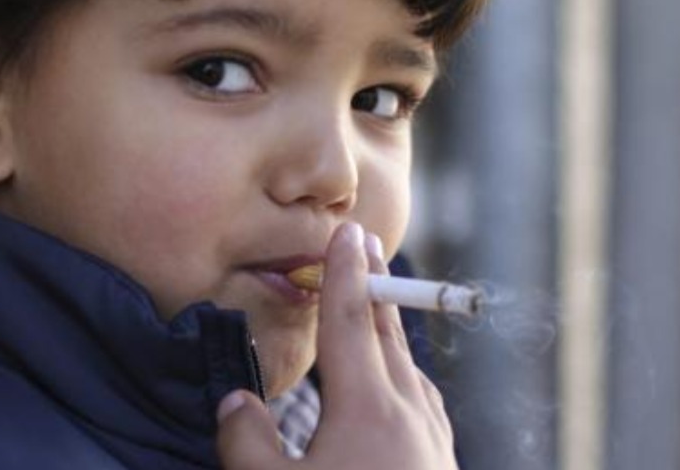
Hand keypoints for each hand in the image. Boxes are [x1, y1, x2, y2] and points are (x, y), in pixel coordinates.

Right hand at [216, 222, 457, 469]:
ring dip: (389, 331)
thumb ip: (246, 441)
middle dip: (375, 286)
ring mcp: (434, 442)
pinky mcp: (444, 466)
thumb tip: (235, 399)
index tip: (347, 232)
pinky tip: (398, 387)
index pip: (349, 323)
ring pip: (411, 369)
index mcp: (367, 411)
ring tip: (375, 311)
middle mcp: (409, 416)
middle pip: (389, 335)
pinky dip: (405, 373)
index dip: (343, 273)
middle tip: (367, 245)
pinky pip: (423, 402)